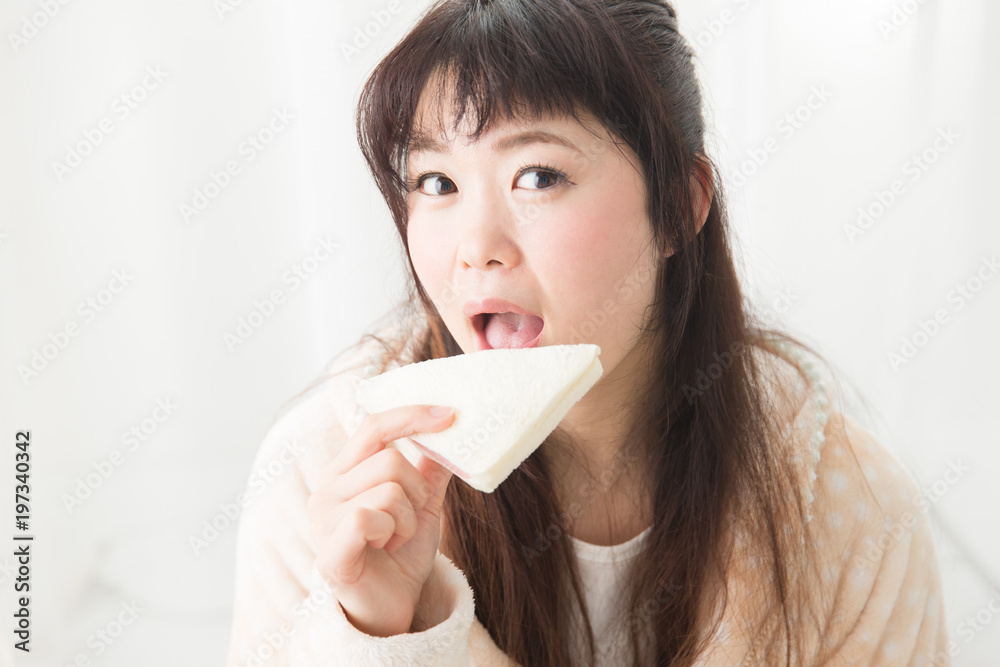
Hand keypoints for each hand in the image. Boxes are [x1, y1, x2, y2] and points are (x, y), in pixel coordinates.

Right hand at [307, 404, 454, 636]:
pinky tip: (385, 549)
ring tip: (397, 538)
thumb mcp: (423, 504)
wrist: (391, 608)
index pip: (373, 427)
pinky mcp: (329, 551)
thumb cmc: (401, 555)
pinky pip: (370, 519)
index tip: (449, 415)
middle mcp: (325, 490)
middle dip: (417, 492)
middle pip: (390, 461)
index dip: (411, 416)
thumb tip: (451, 430)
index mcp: (344, 472)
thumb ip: (430, 468)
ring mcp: (322, 521)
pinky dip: (392, 534)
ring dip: (408, 519)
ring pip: (388, 491)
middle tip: (411, 518)